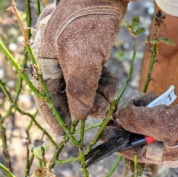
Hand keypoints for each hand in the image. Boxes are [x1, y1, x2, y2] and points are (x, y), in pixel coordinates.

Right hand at [32, 0, 127, 134]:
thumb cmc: (88, 23)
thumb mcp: (81, 58)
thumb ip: (78, 90)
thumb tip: (78, 116)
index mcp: (45, 63)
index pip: (47, 97)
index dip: (55, 117)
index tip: (64, 135)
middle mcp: (57, 63)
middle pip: (68, 95)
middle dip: (86, 105)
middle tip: (102, 111)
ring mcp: (73, 60)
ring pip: (84, 89)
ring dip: (98, 95)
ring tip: (110, 96)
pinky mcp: (89, 56)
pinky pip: (94, 78)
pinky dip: (104, 84)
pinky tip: (112, 84)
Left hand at [104, 93, 177, 167]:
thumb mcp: (166, 125)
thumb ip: (140, 122)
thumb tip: (120, 117)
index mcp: (157, 155)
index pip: (128, 150)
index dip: (115, 140)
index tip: (103, 131)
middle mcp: (160, 147)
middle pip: (136, 134)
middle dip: (132, 118)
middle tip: (131, 105)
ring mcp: (168, 134)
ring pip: (146, 122)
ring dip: (144, 108)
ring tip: (149, 99)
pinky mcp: (175, 123)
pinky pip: (157, 115)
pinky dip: (154, 106)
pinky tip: (157, 99)